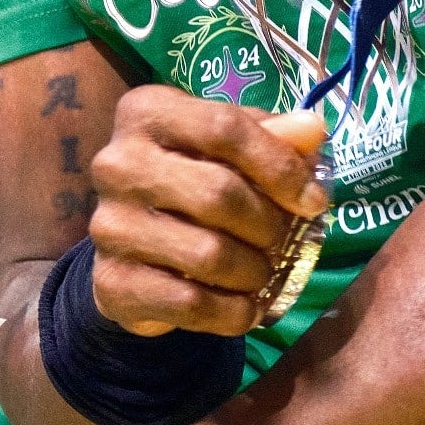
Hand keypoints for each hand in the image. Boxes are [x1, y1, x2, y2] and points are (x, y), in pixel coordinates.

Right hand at [89, 88, 327, 336]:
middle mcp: (118, 164)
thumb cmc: (189, 178)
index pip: (225, 128)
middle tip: (284, 239)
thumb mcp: (226, 146)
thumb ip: (272, 135)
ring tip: (263, 271)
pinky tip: (245, 306)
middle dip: (269, 224)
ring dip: (255, 271)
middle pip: (220, 193)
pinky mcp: (112, 283)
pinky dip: (232, 312)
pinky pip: (191, 303)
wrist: (128, 246)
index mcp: (147, 112)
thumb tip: (314, 129)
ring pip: (210, 254)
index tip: (314, 199)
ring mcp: (109, 225)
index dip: (280, 166)